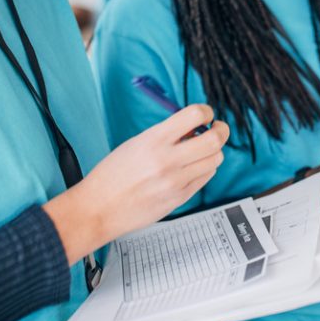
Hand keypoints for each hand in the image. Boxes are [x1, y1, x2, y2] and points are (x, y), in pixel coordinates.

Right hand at [44, 104, 228, 263]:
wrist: (99, 209)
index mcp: (153, 140)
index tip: (206, 114)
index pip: (194, 115)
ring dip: (213, 151)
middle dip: (221, 130)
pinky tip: (193, 167)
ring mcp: (176, 181)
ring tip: (201, 151)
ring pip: (215, 159)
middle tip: (217, 129)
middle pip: (214, 139)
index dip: (206, 111)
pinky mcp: (180, 198)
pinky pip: (206, 177)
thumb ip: (165, 134)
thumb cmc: (112, 175)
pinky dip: (205, 168)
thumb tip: (193, 126)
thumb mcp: (136, 143)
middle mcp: (167, 160)